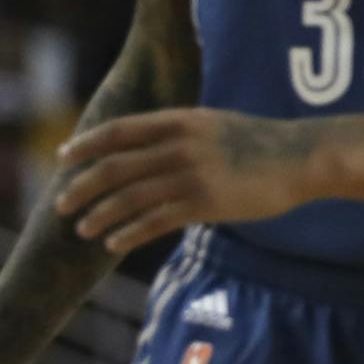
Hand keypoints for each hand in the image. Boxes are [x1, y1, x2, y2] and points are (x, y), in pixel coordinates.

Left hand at [55, 109, 322, 254]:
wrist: (301, 158)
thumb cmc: (259, 143)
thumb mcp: (215, 126)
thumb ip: (180, 134)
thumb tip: (142, 150)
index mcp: (182, 120)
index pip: (120, 130)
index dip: (86, 144)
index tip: (63, 157)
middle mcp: (181, 145)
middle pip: (115, 167)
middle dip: (82, 186)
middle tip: (61, 204)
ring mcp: (193, 174)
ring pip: (129, 197)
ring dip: (99, 215)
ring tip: (83, 229)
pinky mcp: (206, 203)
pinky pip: (155, 221)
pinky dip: (129, 233)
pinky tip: (115, 242)